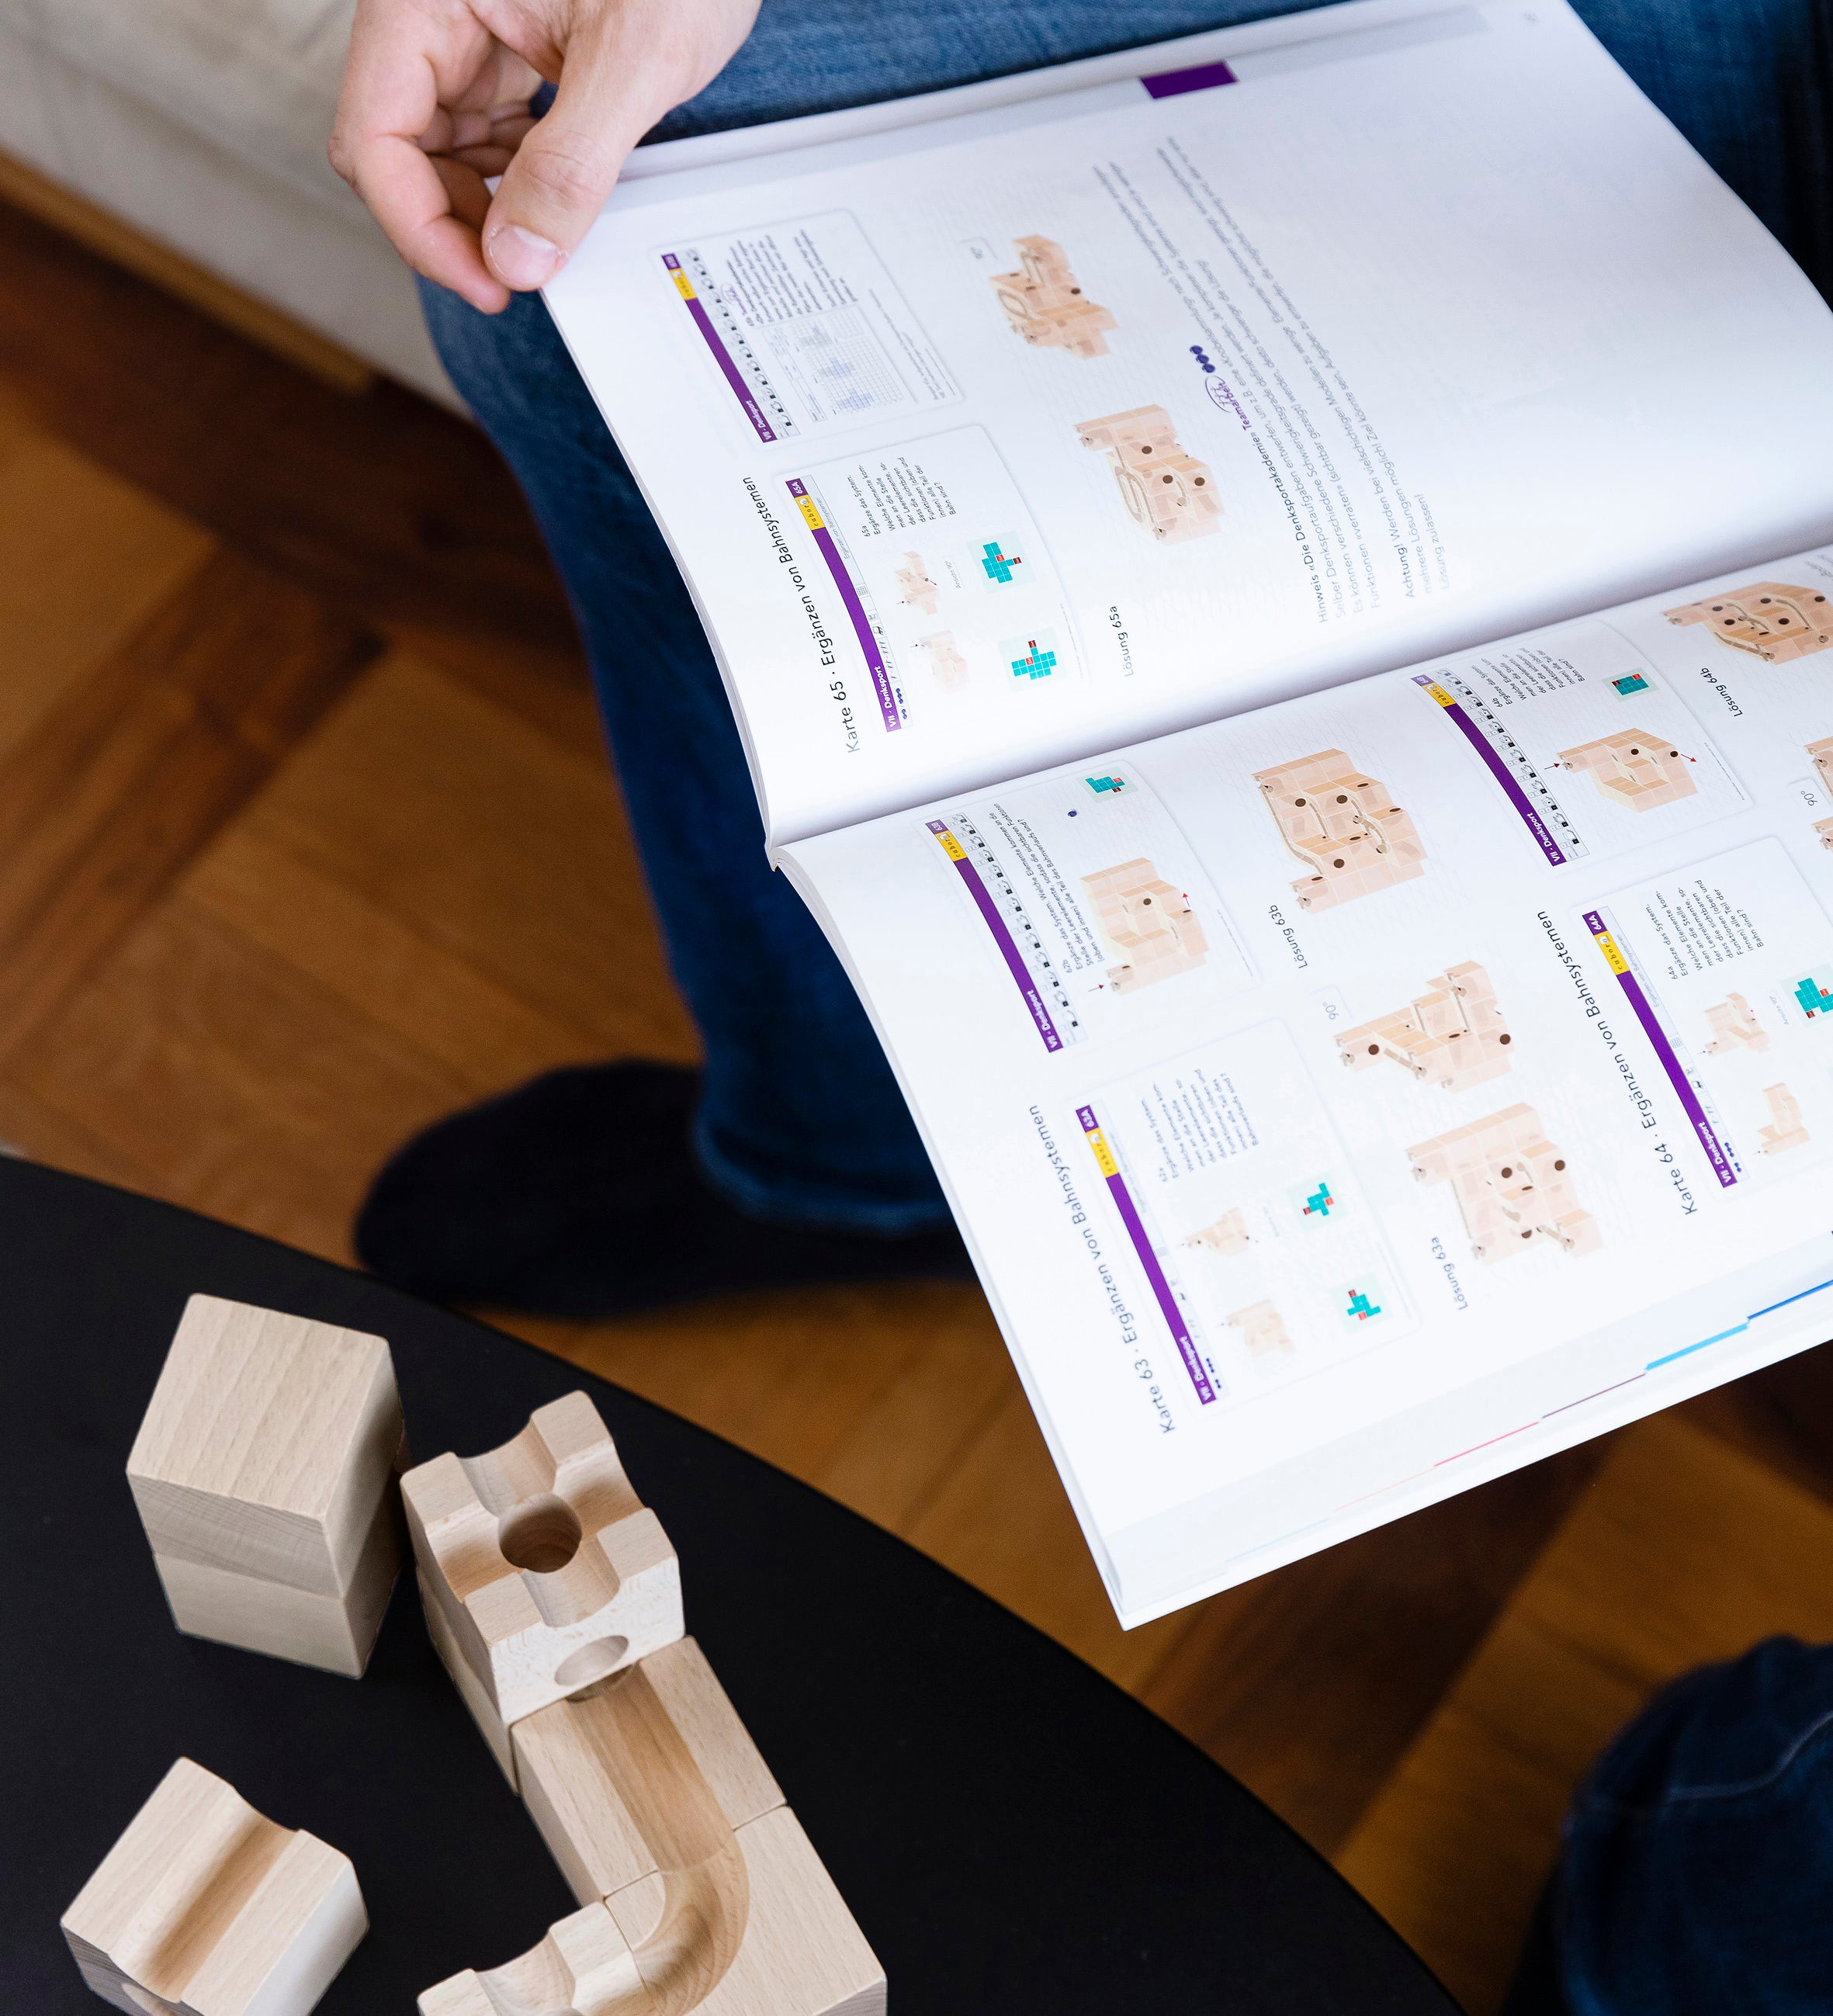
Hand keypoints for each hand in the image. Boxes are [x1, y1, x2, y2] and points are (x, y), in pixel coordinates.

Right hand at [331, 0, 761, 312]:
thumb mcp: (636, 58)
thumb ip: (571, 164)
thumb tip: (517, 256)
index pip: (375, 134)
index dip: (420, 227)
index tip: (485, 282)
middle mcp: (435, 9)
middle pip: (398, 147)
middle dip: (452, 222)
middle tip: (520, 275)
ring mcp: (471, 27)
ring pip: (441, 146)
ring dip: (485, 205)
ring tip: (547, 237)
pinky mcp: (511, 44)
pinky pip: (488, 127)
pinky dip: (517, 175)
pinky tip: (558, 196)